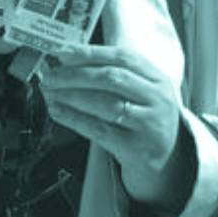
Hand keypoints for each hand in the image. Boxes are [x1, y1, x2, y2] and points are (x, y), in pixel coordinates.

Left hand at [38, 44, 189, 208]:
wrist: (168, 164)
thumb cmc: (144, 121)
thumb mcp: (141, 94)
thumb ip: (114, 77)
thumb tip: (67, 62)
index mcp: (158, 79)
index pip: (123, 57)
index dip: (90, 53)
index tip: (62, 52)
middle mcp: (158, 99)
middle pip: (112, 78)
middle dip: (75, 75)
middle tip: (50, 76)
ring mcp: (150, 125)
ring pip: (105, 104)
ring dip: (71, 96)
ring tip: (49, 92)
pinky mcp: (137, 149)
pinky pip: (99, 130)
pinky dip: (74, 119)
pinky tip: (57, 112)